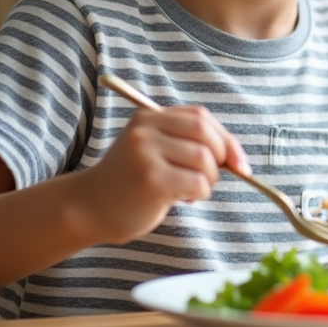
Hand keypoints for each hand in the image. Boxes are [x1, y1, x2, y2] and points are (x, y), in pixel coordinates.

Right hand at [74, 105, 249, 244]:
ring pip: (205, 160)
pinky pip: (197, 183)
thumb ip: (186, 143)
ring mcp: (146, 154)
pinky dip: (200, 194)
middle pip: (205, 135)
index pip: (201, 117)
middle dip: (221, 159)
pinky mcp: (151, 180)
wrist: (88, 208)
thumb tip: (237, 156)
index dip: (226, 139)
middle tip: (210, 179)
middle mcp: (146, 130)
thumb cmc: (131, 183)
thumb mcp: (154, 150)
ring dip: (208, 181)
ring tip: (189, 191)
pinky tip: (182, 200)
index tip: (239, 162)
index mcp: (149, 117)